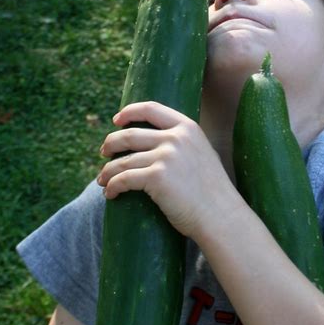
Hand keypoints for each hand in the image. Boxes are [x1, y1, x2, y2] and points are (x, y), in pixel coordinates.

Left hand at [97, 102, 239, 237]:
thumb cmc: (213, 193)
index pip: (151, 109)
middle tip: (104, 153)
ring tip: (103, 181)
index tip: (116, 121)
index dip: (129, 112)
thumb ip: (184, 144)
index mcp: (188, 128)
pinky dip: (112, 186)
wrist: (220, 215)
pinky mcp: (156, 177)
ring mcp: (165, 156)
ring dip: (108, 171)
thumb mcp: (203, 155)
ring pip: (123, 160)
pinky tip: (110, 194)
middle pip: (130, 134)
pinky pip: (123, 179)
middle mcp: (176, 138)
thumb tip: (157, 144)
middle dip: (111, 143)